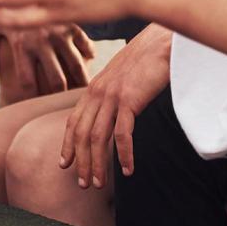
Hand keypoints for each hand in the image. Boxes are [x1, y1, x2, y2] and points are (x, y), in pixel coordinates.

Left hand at [0, 21, 94, 102]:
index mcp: (20, 44)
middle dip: (60, 94)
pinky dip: (89, 54)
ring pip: (76, 67)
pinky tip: (89, 59)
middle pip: (56, 80)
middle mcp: (41, 41)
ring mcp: (59, 32)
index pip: (27, 81)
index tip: (35, 101)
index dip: (31, 95)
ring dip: (80, 81)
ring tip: (82, 90)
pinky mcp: (72, 22)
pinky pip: (87, 46)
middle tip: (63, 101)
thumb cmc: (4, 2)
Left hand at [59, 23, 171, 188]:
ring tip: (98, 183)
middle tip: (82, 183)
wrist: (160, 42)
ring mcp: (112, 96)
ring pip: (97, 137)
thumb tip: (115, 113)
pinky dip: (123, 154)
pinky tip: (127, 169)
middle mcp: (97, 93)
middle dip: (80, 161)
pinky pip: (122, 133)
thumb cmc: (145, 60)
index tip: (65, 164)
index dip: (68, 145)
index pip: (73, 122)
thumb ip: (113, 94)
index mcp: (93, 89)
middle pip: (81, 134)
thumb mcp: (122, 78)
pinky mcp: (130, 99)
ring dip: (97, 164)